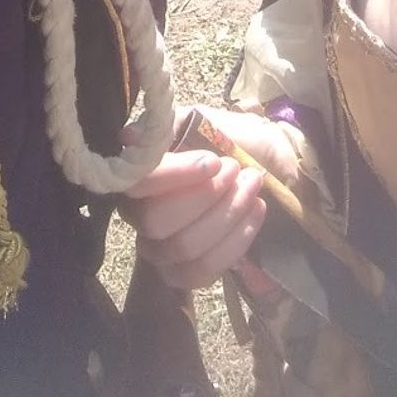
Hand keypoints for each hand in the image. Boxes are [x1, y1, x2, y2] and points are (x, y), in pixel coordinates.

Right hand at [124, 108, 296, 287]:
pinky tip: (257, 210)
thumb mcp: (206, 121)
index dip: (174, 175)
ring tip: (254, 185)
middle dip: (205, 196)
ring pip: (185, 246)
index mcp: (139, 174)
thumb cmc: (230, 142)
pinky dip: (237, 240)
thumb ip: (172, 125)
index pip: (139, 182)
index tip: (213, 161)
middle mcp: (139, 215)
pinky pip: (204, 270)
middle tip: (236, 169)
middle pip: (156, 221)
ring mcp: (159, 250)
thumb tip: (130, 137)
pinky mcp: (183, 275)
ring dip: (227, 213)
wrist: (267, 165)